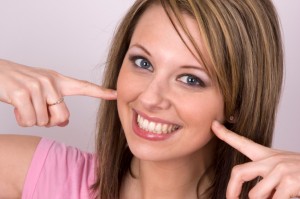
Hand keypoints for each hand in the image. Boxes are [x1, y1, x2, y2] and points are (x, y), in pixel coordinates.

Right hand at [0, 59, 116, 126]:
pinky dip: (22, 120)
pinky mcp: (22, 94)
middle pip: (63, 117)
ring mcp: (37, 87)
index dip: (101, 92)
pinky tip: (17, 107)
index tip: (116, 95)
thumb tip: (64, 123)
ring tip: (24, 104)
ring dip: (32, 119)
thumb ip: (55, 104)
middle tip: (38, 110)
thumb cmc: (20, 84)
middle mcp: (51, 82)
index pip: (83, 87)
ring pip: (44, 121)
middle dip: (50, 121)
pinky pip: (30, 121)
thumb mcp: (41, 91)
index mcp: (58, 81)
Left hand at [212, 121, 299, 198]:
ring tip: (279, 196)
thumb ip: (264, 178)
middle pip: (239, 172)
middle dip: (232, 190)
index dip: (226, 134)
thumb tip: (248, 194)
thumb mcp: (281, 170)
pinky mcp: (289, 182)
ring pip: (255, 195)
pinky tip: (290, 196)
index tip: (213, 125)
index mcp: (267, 155)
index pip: (243, 142)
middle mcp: (271, 160)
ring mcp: (280, 170)